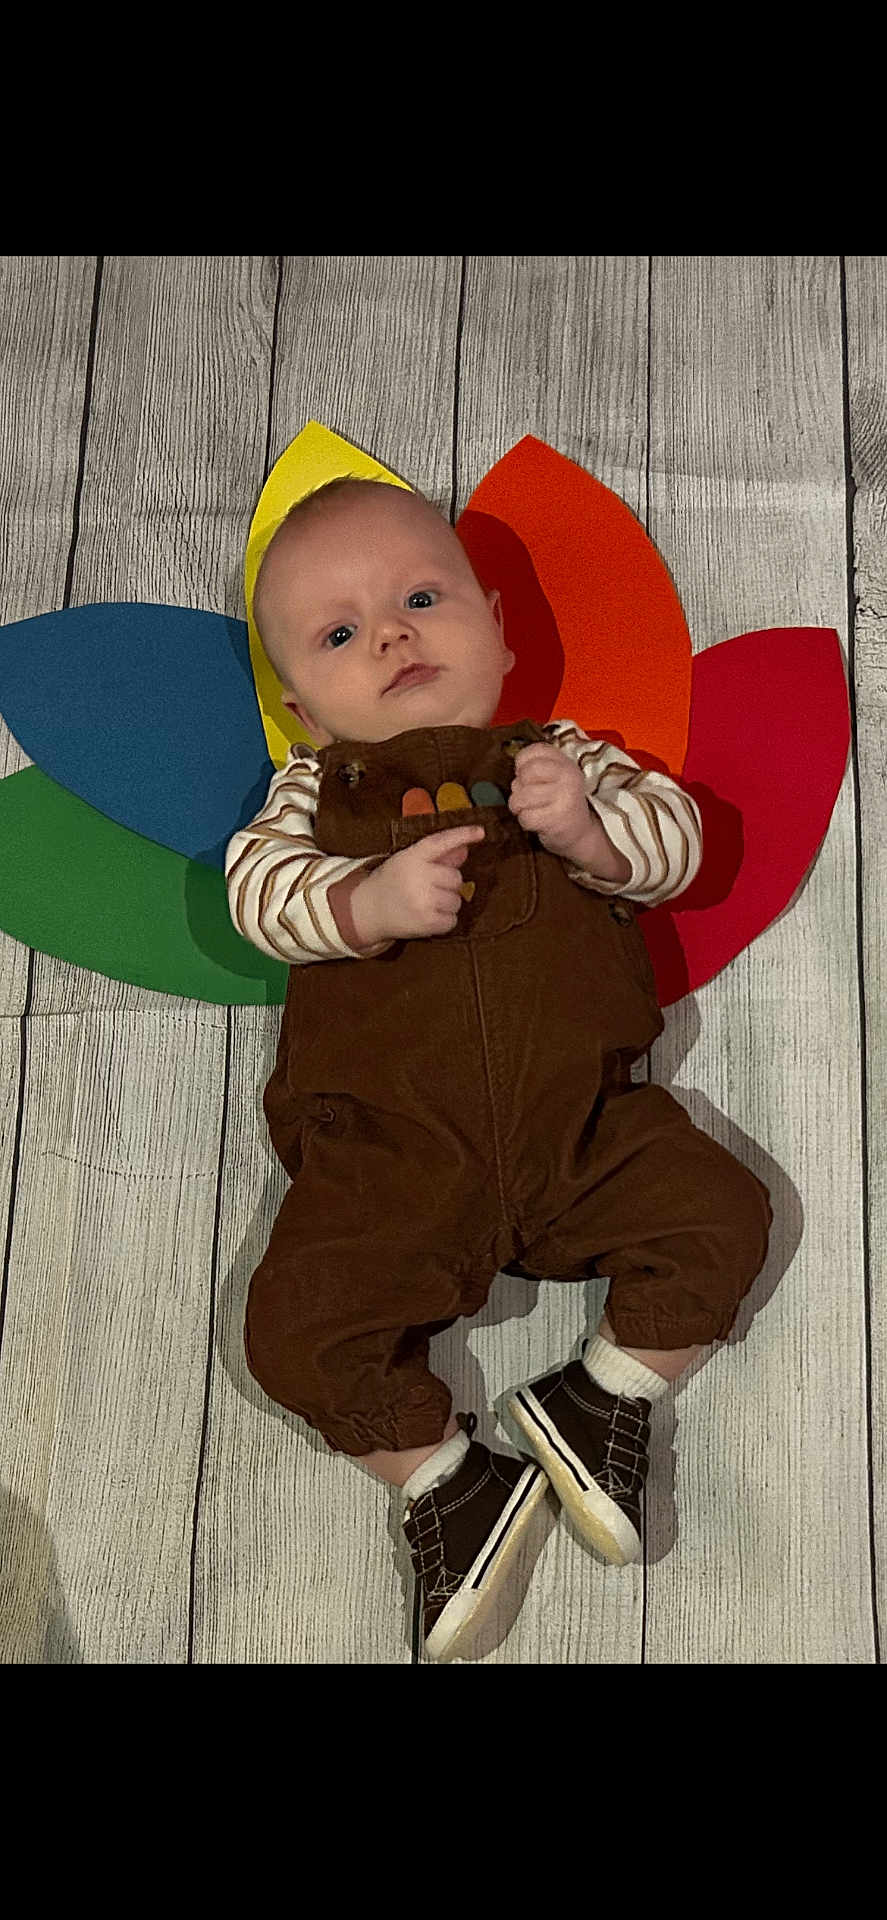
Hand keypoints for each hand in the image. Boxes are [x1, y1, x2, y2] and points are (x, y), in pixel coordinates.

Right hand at [353, 824, 485, 943]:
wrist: (369, 910)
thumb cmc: (393, 882)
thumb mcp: (409, 861)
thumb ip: (438, 856)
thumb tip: (465, 850)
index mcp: (412, 857)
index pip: (441, 842)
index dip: (463, 835)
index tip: (481, 831)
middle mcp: (418, 877)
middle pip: (456, 877)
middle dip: (447, 884)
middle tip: (427, 888)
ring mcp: (423, 901)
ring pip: (457, 900)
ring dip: (446, 903)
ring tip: (425, 903)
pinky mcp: (428, 922)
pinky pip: (453, 919)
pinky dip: (444, 920)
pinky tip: (427, 916)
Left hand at [507, 743, 590, 857]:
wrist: (580, 832)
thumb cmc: (559, 802)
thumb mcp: (556, 778)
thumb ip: (536, 766)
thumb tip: (516, 770)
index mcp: (566, 763)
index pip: (535, 751)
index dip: (522, 764)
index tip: (527, 776)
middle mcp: (568, 777)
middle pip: (525, 773)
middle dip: (518, 786)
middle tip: (526, 795)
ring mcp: (564, 798)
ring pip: (521, 797)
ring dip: (519, 807)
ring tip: (531, 809)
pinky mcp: (557, 819)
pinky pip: (526, 817)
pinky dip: (526, 822)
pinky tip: (538, 821)